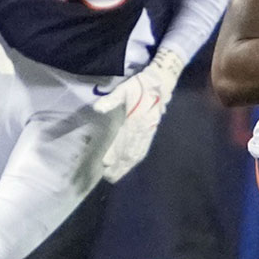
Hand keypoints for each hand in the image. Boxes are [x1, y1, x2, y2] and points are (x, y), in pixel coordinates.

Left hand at [93, 48, 185, 182]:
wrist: (161, 82)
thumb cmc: (141, 84)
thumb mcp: (125, 88)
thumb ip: (111, 99)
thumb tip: (97, 109)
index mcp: (135, 119)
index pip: (123, 140)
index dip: (114, 152)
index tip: (105, 163)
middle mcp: (143, 129)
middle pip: (130, 151)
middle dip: (119, 165)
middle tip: (108, 176)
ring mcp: (149, 131)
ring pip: (137, 152)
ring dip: (127, 165)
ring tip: (116, 176)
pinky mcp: (152, 131)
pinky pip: (144, 148)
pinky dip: (137, 159)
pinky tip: (130, 165)